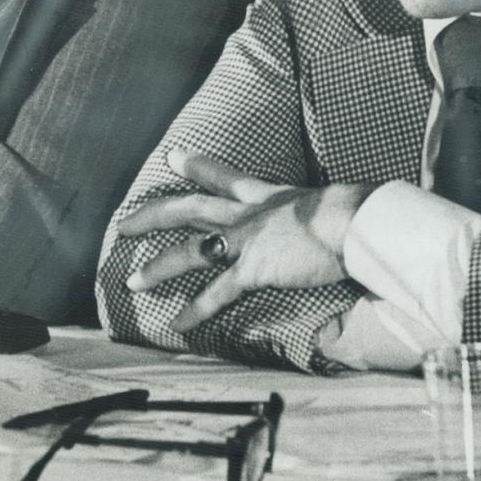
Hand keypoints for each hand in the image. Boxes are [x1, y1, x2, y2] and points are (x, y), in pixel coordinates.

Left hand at [117, 149, 375, 332]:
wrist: (355, 223)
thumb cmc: (353, 214)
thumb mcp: (326, 203)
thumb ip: (315, 211)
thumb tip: (333, 215)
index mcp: (266, 194)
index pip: (223, 176)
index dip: (196, 164)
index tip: (173, 156)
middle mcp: (248, 213)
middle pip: (190, 209)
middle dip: (153, 216)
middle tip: (124, 224)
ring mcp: (246, 241)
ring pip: (190, 252)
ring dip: (158, 267)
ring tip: (132, 281)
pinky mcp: (253, 269)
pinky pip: (216, 293)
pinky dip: (195, 310)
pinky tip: (177, 323)